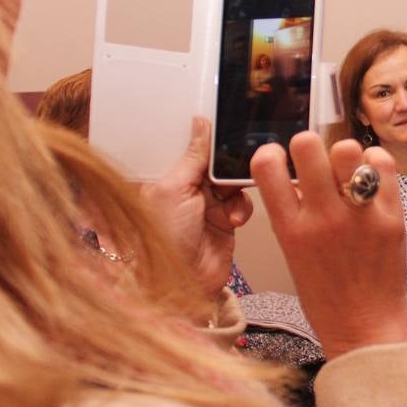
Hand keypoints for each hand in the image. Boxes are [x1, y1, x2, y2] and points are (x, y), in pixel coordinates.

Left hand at [140, 117, 252, 299]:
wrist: (182, 285)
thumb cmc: (163, 241)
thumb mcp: (173, 189)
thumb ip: (192, 156)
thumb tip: (200, 123)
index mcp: (166, 177)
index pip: (189, 147)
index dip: (206, 137)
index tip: (225, 121)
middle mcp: (186, 189)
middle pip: (215, 162)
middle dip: (228, 161)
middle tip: (239, 156)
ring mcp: (207, 206)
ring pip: (233, 180)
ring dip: (237, 185)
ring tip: (234, 192)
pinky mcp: (226, 221)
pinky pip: (242, 203)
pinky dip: (243, 207)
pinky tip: (235, 218)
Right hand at [252, 132, 406, 358]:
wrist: (366, 330)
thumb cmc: (328, 296)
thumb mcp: (294, 254)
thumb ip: (294, 213)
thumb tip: (299, 176)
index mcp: (291, 230)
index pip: (266, 166)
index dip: (271, 153)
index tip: (278, 158)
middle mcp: (323, 218)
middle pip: (308, 145)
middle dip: (308, 145)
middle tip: (316, 160)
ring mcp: (359, 216)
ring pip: (348, 149)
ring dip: (345, 153)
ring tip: (348, 170)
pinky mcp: (392, 217)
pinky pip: (383, 165)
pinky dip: (376, 163)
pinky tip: (371, 177)